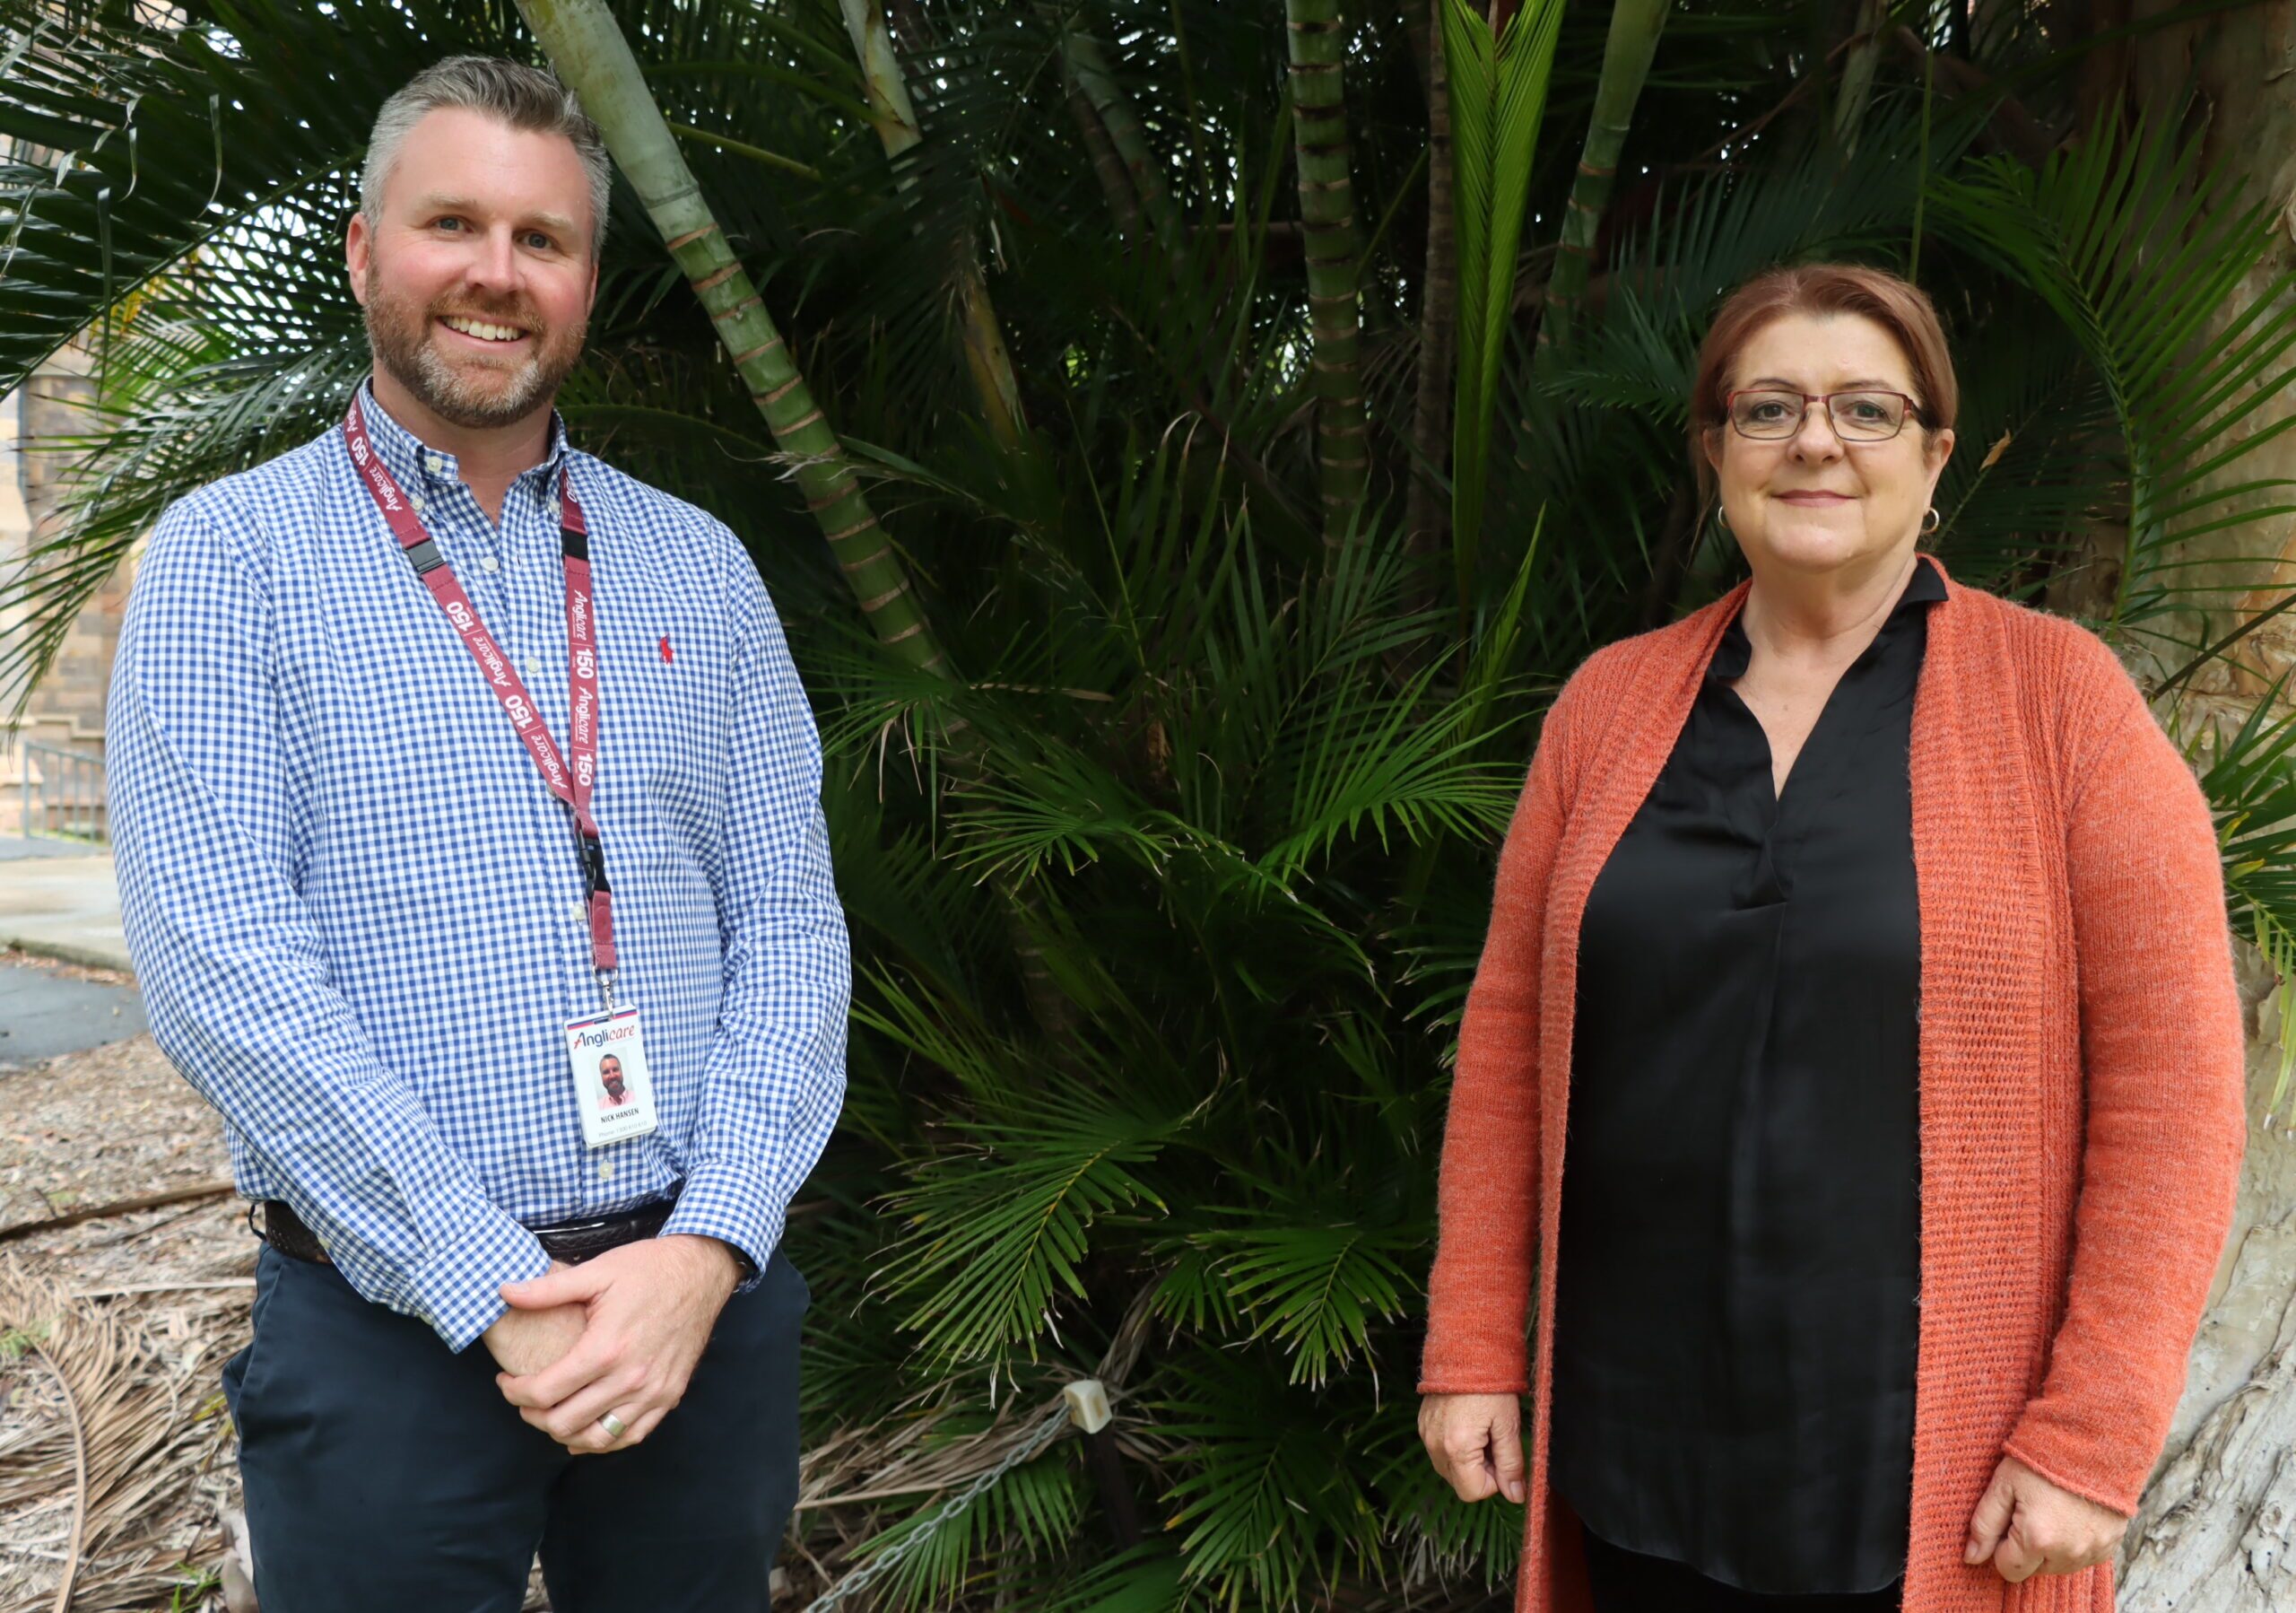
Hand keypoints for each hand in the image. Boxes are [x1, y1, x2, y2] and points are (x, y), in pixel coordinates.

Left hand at [494, 1235, 740, 1454]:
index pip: (545, 1392)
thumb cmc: (648, 1269)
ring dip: (564, 1434)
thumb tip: (503, 1292)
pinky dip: (603, 1442)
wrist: (701, 1272)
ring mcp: (653, 1392)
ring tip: (550, 1416)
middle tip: (523, 1399)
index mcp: (606, 1349)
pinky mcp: (670, 1396)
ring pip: (596, 1439)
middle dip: (532, 1415)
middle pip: (564, 1422)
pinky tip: (585, 1432)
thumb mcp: (596, 1271)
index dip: (515, 1392)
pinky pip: (630, 1436)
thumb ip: (547, 1289)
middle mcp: (630, 1379)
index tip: (506, 1382)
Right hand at [1419, 1393, 1526, 1503]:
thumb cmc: (1490, 1385)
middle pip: (1459, 1483)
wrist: (1466, 1349)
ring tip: (1481, 1432)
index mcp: (1457, 1448)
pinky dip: (1455, 1447)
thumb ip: (1511, 1464)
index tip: (1502, 1458)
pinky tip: (1468, 1424)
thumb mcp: (1509, 1425)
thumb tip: (1516, 1496)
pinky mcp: (1423, 1424)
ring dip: (1467, 1461)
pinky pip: (1439, 1450)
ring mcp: (1425, 1434)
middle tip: (1494, 1443)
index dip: (1493, 1482)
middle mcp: (1435, 1445)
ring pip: (1449, 1469)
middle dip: (1480, 1472)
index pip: (1473, 1492)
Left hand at [1964, 1454, 2128, 1580]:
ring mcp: (2093, 1551)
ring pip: (2058, 1566)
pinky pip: (2083, 1557)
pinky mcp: (2111, 1545)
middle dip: (2024, 1547)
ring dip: (2050, 1547)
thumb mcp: (2003, 1484)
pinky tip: (2069, 1514)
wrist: (2093, 1439)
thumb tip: (1971, 1558)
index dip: (2000, 1546)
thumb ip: (1984, 1525)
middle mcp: (2069, 1552)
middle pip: (2033, 1570)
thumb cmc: (2043, 1457)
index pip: (2007, 1569)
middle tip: (2028, 1509)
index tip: (2006, 1518)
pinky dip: (2073, 1543)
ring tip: (2050, 1508)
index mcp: (2038, 1539)